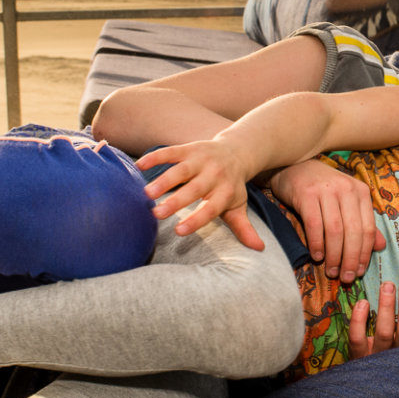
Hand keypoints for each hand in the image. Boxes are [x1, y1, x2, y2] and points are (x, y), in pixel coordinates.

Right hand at [138, 139, 264, 247]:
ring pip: (181, 170)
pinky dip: (155, 157)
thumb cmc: (232, 186)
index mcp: (225, 192)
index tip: (179, 232)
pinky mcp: (189, 148)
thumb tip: (260, 249)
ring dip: (164, 180)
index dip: (196, 220)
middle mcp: (214, 175)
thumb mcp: (239, 206)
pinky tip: (138, 166)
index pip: (211, 209)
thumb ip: (244, 228)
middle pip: (194, 189)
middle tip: (156, 214)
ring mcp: (201, 160)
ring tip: (147, 194)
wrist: (237, 151)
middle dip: (176, 201)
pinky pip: (170, 151)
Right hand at [269, 159, 384, 282]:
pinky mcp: (307, 194)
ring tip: (331, 271)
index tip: (360, 272)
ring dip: (334, 255)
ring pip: (335, 230)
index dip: (365, 254)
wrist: (294, 167)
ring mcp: (326, 190)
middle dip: (351, 259)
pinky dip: (317, 243)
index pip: (368, 228)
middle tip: (346, 277)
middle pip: (353, 231)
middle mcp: (346, 189)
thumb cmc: (323, 189)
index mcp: (361, 192)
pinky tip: (317, 256)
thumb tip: (381, 247)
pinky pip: (314, 224)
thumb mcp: (347, 202)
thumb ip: (364, 223)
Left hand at [347, 276, 398, 359]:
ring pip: (384, 332)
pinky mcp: (359, 357)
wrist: (367, 384)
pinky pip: (358, 338)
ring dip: (386, 307)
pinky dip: (359, 320)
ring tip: (388, 286)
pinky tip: (363, 302)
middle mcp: (398, 357)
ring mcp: (377, 359)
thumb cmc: (396, 357)